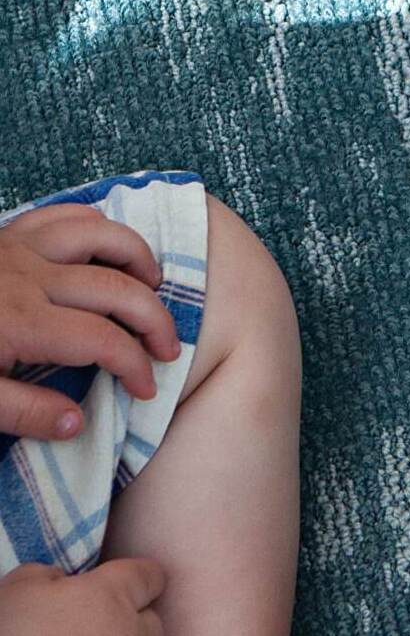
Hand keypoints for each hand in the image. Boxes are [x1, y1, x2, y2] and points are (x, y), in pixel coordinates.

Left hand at [0, 205, 181, 437]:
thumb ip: (23, 412)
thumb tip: (79, 421)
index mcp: (21, 323)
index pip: (104, 342)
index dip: (136, 366)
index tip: (146, 389)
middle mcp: (30, 278)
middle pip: (118, 289)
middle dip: (155, 320)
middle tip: (168, 349)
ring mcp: (18, 250)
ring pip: (101, 236)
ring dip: (137, 258)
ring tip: (152, 286)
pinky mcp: (5, 235)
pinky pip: (63, 214)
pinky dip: (96, 224)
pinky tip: (106, 246)